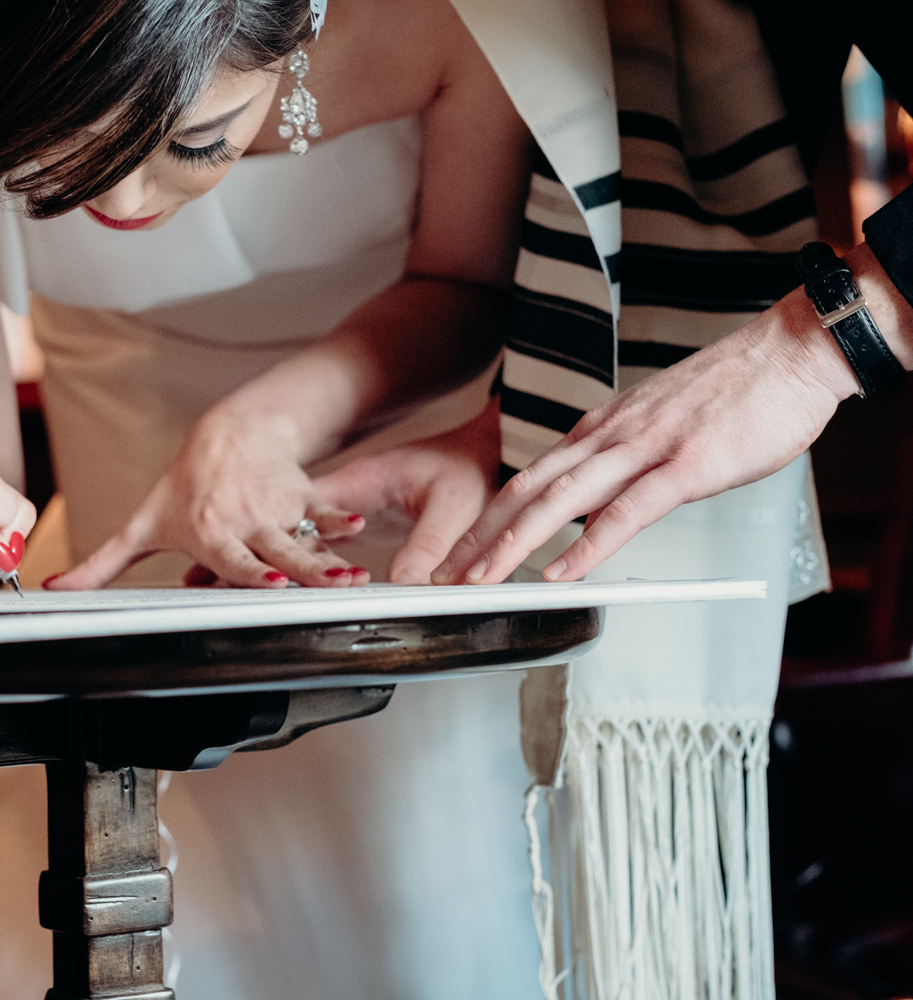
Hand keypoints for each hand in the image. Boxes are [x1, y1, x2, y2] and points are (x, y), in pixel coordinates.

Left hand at [46, 408, 368, 589]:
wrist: (227, 435)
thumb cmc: (183, 487)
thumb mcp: (142, 524)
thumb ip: (101, 564)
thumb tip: (54, 591)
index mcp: (211, 535)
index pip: (234, 560)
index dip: (251, 572)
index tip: (269, 582)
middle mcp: (246, 525)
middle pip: (278, 555)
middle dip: (303, 571)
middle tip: (327, 584)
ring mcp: (277, 512)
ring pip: (306, 540)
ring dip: (330, 559)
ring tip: (352, 578)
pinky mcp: (302, 497)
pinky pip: (326, 511)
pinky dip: (341, 520)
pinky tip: (358, 530)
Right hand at [312, 399, 499, 582]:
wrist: (477, 455)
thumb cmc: (464, 468)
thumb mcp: (452, 504)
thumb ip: (429, 544)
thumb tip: (407, 585)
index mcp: (359, 480)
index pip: (310, 510)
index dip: (298, 542)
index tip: (306, 574)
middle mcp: (346, 495)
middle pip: (304, 532)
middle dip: (301, 564)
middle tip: (309, 596)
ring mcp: (349, 512)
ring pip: (314, 544)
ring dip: (315, 571)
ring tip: (319, 600)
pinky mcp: (358, 528)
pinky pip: (334, 551)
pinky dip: (331, 571)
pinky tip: (336, 593)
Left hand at [432, 306, 853, 585]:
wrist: (790, 353)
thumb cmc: (735, 394)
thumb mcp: (660, 427)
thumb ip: (624, 463)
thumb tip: (600, 503)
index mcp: (601, 429)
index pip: (530, 478)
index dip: (489, 518)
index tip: (462, 550)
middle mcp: (609, 436)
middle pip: (527, 490)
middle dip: (480, 536)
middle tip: (445, 573)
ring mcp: (643, 449)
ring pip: (561, 500)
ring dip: (514, 544)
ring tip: (481, 579)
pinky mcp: (684, 465)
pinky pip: (626, 512)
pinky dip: (588, 546)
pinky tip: (562, 573)